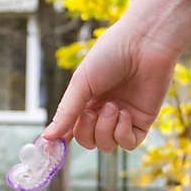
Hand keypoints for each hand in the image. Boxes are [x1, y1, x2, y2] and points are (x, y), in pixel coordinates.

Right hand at [41, 0, 190, 150]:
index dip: (63, 140)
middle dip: (86, 131)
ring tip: (112, 106)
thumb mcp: (81, 83)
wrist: (144, 43)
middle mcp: (104, 112)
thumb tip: (47, 137)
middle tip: (91, 111)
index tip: (52, 146)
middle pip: (88, 141)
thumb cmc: (110, 55)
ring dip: (105, 128)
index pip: (72, 129)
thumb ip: (66, 112)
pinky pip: (128, 144)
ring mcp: (123, 118)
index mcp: (87, 101)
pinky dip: (122, 133)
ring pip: (107, 145)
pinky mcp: (143, 122)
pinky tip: (125, 113)